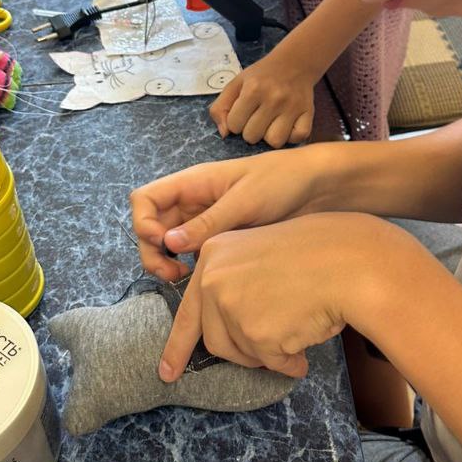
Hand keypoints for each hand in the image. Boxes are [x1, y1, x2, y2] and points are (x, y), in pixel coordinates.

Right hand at [130, 149, 328, 281]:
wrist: (317, 187)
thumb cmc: (281, 181)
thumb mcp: (245, 201)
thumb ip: (208, 222)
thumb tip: (168, 243)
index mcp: (192, 184)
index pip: (145, 200)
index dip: (144, 223)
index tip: (165, 244)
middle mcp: (192, 202)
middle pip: (151, 227)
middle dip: (154, 253)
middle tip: (175, 275)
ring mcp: (204, 221)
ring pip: (168, 244)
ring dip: (168, 263)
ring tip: (186, 279)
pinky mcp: (220, 238)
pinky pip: (191, 253)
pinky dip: (189, 266)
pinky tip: (206, 278)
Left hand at [158, 214, 379, 379]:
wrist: (351, 261)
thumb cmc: (319, 256)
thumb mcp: (263, 255)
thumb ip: (237, 284)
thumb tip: (228, 331)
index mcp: (213, 254)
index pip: (187, 308)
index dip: (177, 346)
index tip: (167, 371)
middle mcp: (212, 279)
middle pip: (213, 339)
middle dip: (239, 355)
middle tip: (262, 358)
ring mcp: (230, 306)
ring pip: (241, 353)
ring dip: (268, 355)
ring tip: (296, 334)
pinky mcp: (254, 332)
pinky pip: (270, 363)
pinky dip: (289, 362)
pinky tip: (306, 345)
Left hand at [210, 56, 314, 146]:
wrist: (294, 63)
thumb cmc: (261, 76)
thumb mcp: (235, 84)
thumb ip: (220, 107)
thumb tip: (225, 133)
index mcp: (253, 89)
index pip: (234, 125)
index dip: (236, 122)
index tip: (243, 113)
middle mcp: (274, 98)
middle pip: (252, 136)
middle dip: (251, 130)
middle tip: (257, 118)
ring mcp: (293, 107)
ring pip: (275, 142)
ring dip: (270, 137)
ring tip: (271, 124)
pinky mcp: (309, 113)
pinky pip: (297, 138)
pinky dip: (291, 136)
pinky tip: (286, 126)